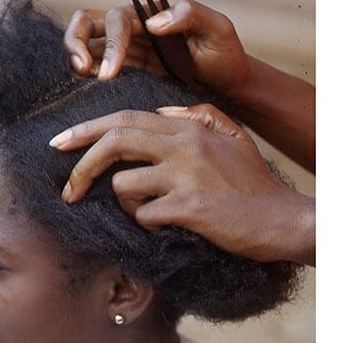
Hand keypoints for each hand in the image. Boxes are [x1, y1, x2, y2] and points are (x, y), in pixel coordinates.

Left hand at [53, 104, 314, 265]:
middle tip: (68, 190)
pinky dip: (147, 226)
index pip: (125, 118)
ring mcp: (186, 174)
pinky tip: (167, 228)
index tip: (61, 143)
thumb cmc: (255, 184)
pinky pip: (144, 215)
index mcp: (189, 127)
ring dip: (125, 205)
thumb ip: (199, 117)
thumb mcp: (233, 138)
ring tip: (148, 214)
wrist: (282, 219)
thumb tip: (163, 114)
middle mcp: (184, 145)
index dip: (86, 129)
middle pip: (113, 142)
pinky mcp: (189, 206)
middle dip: (81, 166)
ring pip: (123, 185)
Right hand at [63, 0, 252, 103]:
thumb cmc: (225, 55)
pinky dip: (83, 79)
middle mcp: (130, 29)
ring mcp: (123, 52)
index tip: (108, 74)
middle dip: (75, 42)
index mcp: (149, 14)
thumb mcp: (219, 29)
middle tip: (81, 70)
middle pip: (86, 22)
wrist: (226, 86)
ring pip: (84, 44)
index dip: (109, 45)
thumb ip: (191, 15)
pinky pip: (93, 71)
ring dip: (73, 59)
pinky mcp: (122, 74)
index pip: (116, 21)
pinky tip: (87, 94)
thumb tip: (152, 22)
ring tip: (80, 79)